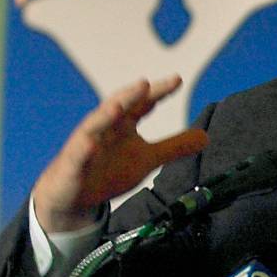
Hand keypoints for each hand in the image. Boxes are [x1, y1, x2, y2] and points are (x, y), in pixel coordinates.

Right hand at [32, 75, 208, 233]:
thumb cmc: (108, 170)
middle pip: (116, 107)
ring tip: (117, 108)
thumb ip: (173, 147)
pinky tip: (90, 145)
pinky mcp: (71, 165)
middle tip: (145, 84)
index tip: (177, 80)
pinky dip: (83, 150)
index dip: (158, 92)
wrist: (72, 196)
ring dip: (104, 116)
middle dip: (129, 95)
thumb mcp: (146, 159)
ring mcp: (85, 144)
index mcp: (122, 124)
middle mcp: (103, 128)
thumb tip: (205, 137)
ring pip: (93, 126)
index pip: (142, 103)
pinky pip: (76, 156)